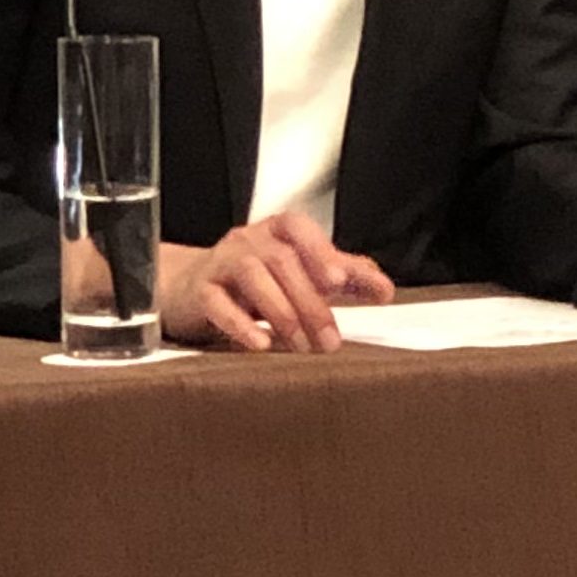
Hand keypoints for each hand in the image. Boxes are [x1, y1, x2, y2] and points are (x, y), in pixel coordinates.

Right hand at [157, 211, 395, 352]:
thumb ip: (344, 276)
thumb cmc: (256, 279)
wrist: (191, 288)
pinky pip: (216, 303)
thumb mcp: (301, 272)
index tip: (340, 282)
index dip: (320, 252)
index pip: (300, 230)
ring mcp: (221, 263)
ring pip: (252, 277)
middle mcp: (249, 240)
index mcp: (278, 230)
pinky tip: (260, 343)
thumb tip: (384, 290)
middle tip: (330, 340)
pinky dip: (240, 324)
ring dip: (282, 314)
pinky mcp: (200, 292)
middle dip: (310, 302)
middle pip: (281, 261)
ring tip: (303, 346)